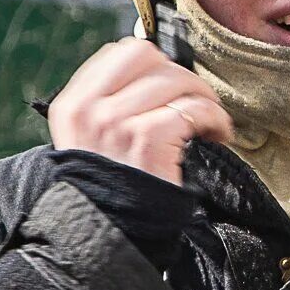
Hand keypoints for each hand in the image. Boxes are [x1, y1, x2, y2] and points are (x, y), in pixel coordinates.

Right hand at [48, 39, 231, 183]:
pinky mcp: (146, 139)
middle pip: (147, 56)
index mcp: (72, 105)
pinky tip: (217, 134)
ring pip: (174, 80)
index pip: (119, 53)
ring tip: (210, 121)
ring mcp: (115, 122)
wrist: (109, 237)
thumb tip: (158, 75)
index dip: (155, 64)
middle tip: (196, 101)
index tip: (171, 87)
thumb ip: (111, 108)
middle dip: (180, 75)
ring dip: (203, 97)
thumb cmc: (111, 194)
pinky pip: (191, 110)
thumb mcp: (92, 144)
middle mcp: (88, 109)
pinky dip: (214, 118)